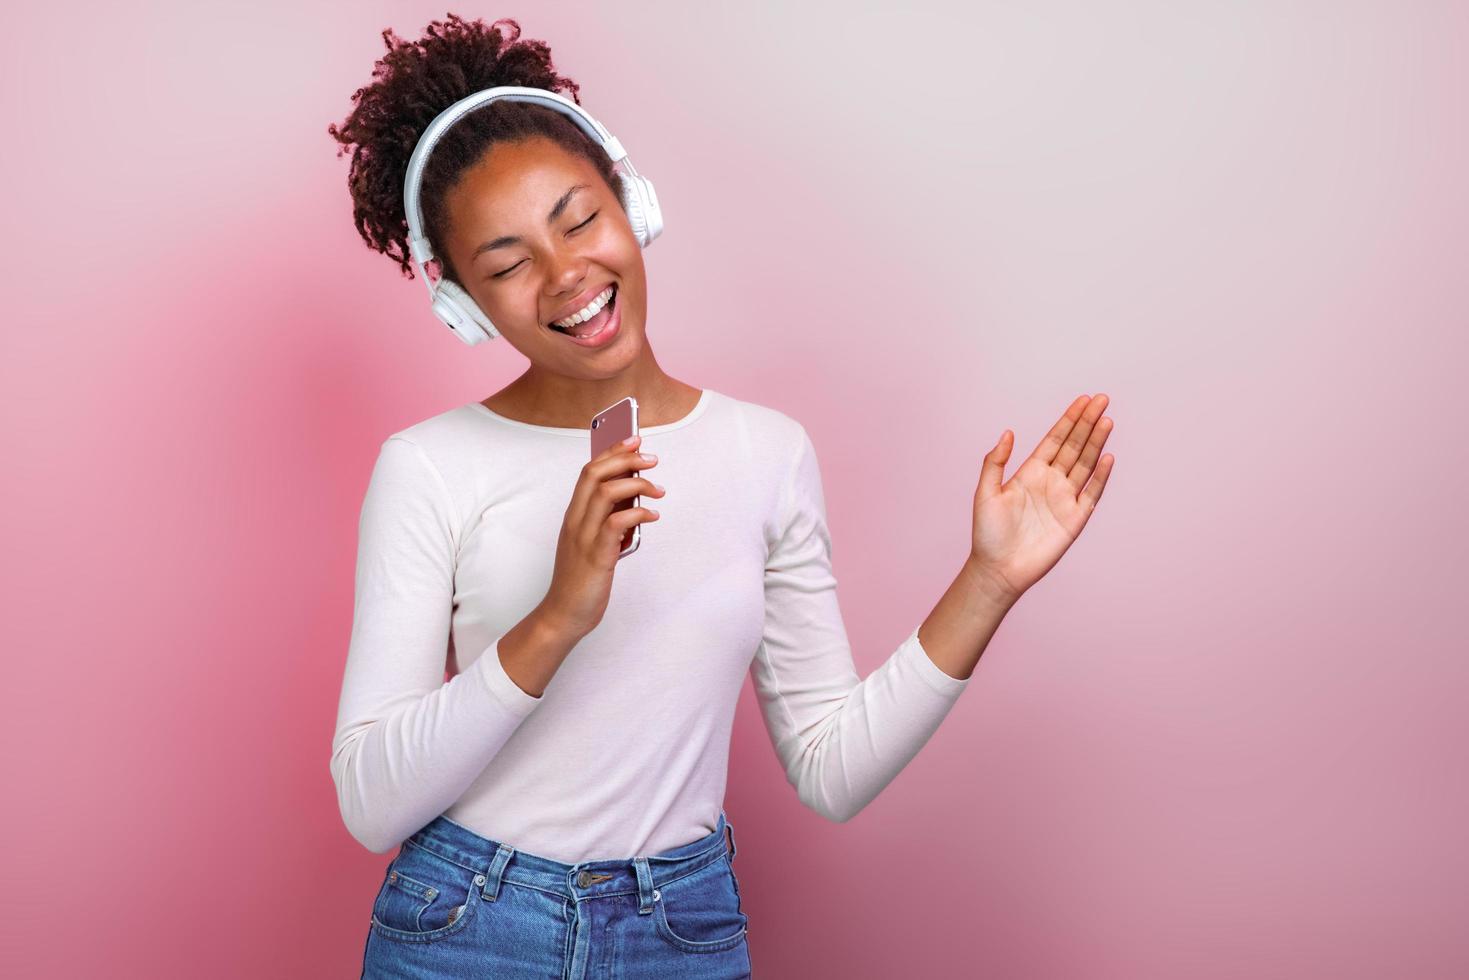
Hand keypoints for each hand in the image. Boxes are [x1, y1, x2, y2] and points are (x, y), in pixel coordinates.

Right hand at [540, 434, 665, 638]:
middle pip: (594, 474)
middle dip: (624, 458)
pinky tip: (652, 515)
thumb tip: (635, 502)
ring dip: (635, 484)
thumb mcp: (595, 543)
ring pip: (604, 492)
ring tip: (657, 490)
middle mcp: (575, 522)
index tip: (633, 440)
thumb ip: (609, 522)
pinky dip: (637, 513)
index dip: (611, 451)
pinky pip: (616, 523)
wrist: (563, 615)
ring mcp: (583, 538)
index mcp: (574, 516)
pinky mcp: (596, 556)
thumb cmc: (581, 580)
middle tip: (651, 458)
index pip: (589, 471)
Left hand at [968, 393, 1115, 603]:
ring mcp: (1065, 499)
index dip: (1069, 420)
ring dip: (1097, 443)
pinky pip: (1092, 493)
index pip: (1055, 439)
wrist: (998, 569)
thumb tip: (1007, 432)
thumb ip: (995, 462)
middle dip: (1088, 423)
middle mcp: (1051, 481)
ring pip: (1086, 464)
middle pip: (1075, 446)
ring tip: (1107, 421)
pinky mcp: (1075, 519)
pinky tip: (1108, 457)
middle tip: (1102, 400)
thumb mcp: (985, 493)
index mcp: (1030, 472)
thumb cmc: (987, 533)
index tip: (1084, 400)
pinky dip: (1101, 476)